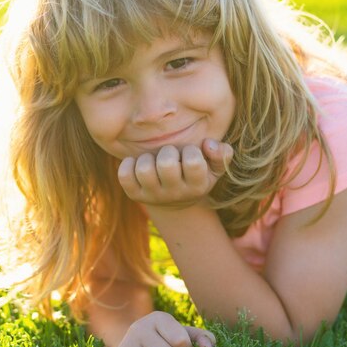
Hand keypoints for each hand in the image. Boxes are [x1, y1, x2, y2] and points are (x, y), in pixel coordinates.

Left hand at [117, 139, 232, 208]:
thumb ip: (222, 154)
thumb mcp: (215, 169)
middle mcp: (174, 193)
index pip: (193, 162)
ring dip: (147, 158)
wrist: (175, 202)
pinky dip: (128, 164)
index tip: (190, 153)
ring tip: (153, 160)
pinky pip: (124, 175)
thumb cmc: (196, 176)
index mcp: (196, 186)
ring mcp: (152, 195)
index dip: (191, 151)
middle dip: (167, 151)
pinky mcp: (134, 194)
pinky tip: (138, 164)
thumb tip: (208, 144)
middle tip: (169, 155)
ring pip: (144, 169)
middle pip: (166, 164)